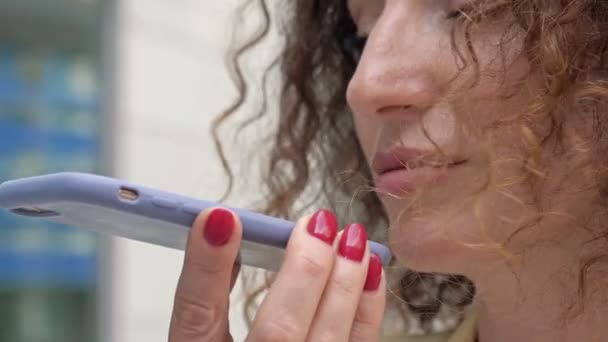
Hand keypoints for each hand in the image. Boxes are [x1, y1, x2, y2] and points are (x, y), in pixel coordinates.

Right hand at [168, 208, 385, 341]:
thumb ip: (210, 289)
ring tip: (352, 239)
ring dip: (345, 284)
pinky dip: (367, 309)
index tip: (220, 218)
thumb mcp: (202, 336)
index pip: (195, 316)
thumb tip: (226, 230)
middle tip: (317, 225)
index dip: (207, 266)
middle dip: (304, 272)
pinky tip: (372, 272)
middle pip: (278, 335)